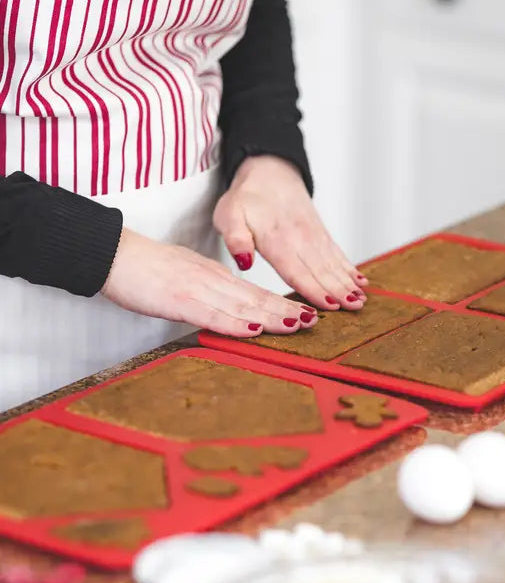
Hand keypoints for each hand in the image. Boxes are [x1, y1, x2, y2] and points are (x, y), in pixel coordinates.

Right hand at [101, 228, 318, 335]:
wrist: (113, 254)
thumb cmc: (146, 268)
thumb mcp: (186, 277)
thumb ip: (209, 290)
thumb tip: (228, 306)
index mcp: (214, 276)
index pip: (254, 293)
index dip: (280, 304)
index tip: (303, 313)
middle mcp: (212, 281)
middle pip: (256, 298)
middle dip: (286, 311)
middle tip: (313, 321)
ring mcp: (197, 289)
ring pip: (242, 305)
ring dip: (272, 316)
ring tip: (297, 325)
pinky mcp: (179, 300)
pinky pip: (212, 314)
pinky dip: (235, 323)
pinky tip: (254, 329)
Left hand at [213, 156, 368, 310]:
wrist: (269, 171)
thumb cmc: (247, 197)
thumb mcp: (228, 215)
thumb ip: (235, 239)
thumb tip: (244, 262)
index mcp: (276, 240)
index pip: (297, 271)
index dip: (314, 290)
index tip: (330, 305)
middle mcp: (299, 239)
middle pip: (321, 271)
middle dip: (339, 291)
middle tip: (356, 309)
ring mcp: (313, 236)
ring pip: (333, 264)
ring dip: (348, 282)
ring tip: (361, 299)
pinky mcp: (321, 234)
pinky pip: (337, 254)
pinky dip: (349, 268)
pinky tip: (360, 280)